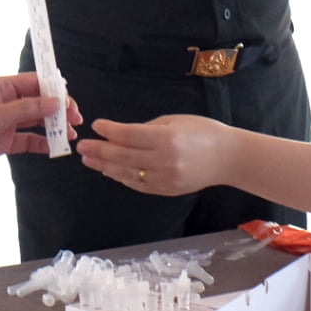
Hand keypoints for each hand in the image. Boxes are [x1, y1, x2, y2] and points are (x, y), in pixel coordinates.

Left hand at [0, 73, 80, 173]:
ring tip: (70, 135)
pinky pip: (27, 140)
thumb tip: (54, 102)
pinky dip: (41, 144)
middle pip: (40, 103)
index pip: (37, 83)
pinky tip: (54, 148)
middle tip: (76, 121)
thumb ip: (26, 110)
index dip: (56, 92)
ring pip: (36, 122)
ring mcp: (5, 122)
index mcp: (3, 88)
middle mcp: (6, 103)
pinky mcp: (2, 141)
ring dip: (53, 128)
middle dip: (59, 111)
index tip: (70, 103)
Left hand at [78, 115, 232, 196]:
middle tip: (82, 147)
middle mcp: (164, 161)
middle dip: (100, 151)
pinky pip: (138, 184)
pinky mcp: (166, 190)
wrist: (228, 158)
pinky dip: (121, 177)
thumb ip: (147, 128)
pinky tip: (109, 171)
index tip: (96, 125)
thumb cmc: (203, 132)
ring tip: (89, 160)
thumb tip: (120, 135)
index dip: (109, 131)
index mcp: (167, 139)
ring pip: (127, 173)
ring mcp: (165, 178)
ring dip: (105, 166)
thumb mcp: (175, 120)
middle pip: (123, 156)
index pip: (129, 135)